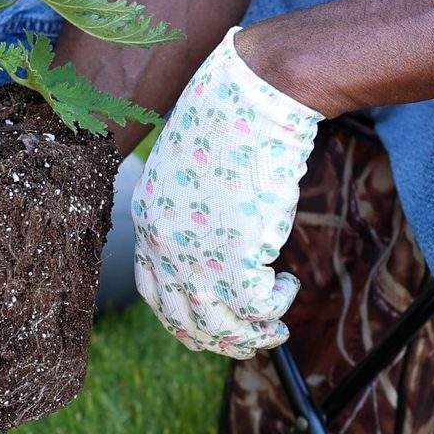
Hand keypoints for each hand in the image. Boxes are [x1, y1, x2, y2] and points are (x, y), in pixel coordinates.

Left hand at [130, 26, 323, 357]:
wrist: (255, 95)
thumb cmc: (232, 120)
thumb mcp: (192, 167)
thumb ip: (191, 209)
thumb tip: (215, 235)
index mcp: (146, 220)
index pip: (153, 291)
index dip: (183, 314)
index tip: (210, 319)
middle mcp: (162, 245)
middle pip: (182, 321)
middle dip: (218, 338)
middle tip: (249, 336)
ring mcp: (195, 254)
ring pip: (218, 327)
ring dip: (251, 334)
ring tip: (274, 326)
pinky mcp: (235, 257)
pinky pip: (255, 308)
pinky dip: (274, 308)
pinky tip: (287, 286)